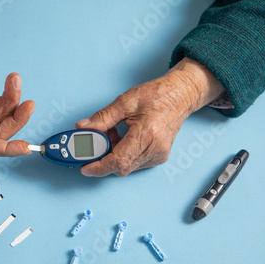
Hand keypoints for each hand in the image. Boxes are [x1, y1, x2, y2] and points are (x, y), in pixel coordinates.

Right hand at [0, 30, 34, 156]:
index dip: (7, 149)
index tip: (25, 148)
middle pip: (2, 132)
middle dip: (17, 119)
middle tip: (28, 105)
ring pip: (7, 118)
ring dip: (15, 101)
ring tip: (14, 81)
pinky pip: (6, 105)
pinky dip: (12, 94)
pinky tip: (11, 82)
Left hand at [76, 57, 224, 176]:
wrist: (181, 96)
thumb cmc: (157, 96)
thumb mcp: (125, 102)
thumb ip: (102, 118)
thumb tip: (83, 128)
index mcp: (147, 135)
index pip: (118, 161)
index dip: (99, 167)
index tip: (85, 167)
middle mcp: (155, 150)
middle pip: (121, 167)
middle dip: (103, 157)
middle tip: (97, 140)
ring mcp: (158, 156)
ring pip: (127, 166)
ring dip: (113, 155)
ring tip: (113, 134)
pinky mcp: (159, 157)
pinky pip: (134, 163)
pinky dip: (123, 154)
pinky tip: (122, 138)